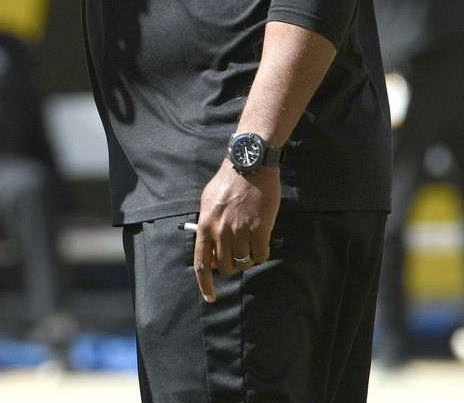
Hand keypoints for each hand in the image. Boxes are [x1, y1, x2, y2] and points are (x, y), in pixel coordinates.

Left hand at [192, 163, 280, 301]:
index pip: (201, 264)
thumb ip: (207, 227)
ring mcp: (240, 232)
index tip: (210, 297)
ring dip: (248, 258)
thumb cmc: (228, 182)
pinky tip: (261, 241)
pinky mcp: (259, 229)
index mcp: (205, 226)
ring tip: (251, 243)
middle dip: (231, 266)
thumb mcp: (208, 202)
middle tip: (238, 255)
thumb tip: (210, 252)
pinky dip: (261, 253)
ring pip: (244, 262)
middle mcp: (220, 232)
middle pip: (225, 267)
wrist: (249, 165)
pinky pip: (260, 255)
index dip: (205, 284)